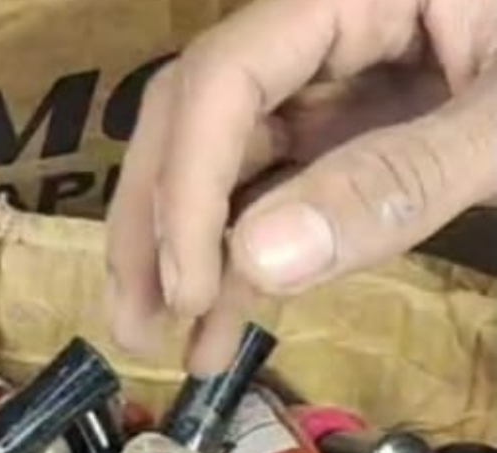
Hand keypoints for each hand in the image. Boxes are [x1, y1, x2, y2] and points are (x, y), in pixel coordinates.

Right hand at [107, 0, 496, 372]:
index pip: (227, 78)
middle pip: (198, 117)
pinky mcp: (356, 128)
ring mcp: (340, 80)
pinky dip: (248, 258)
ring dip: (185, 254)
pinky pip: (279, 191)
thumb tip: (257, 262)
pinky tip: (227, 324)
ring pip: (227, 162)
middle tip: (133, 320)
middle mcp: (327, 26)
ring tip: (159, 342)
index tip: (191, 288)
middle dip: (157, 223)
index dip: (189, 184)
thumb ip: (399, 178)